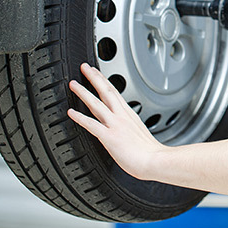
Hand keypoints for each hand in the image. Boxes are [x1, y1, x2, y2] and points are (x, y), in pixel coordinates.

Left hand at [67, 63, 163, 179]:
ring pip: (97, 104)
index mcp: (129, 115)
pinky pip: (92, 125)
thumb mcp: (140, 134)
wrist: (155, 160)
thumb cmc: (150, 152)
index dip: (104, 81)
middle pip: (106, 92)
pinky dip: (80, 117)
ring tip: (73, 84)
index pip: (115, 93)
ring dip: (84, 93)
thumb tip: (124, 130)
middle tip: (84, 67)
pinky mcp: (110, 137)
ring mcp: (116, 125)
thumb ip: (129, 128)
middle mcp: (122, 117)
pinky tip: (71, 112)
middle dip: (94, 78)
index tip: (96, 73)